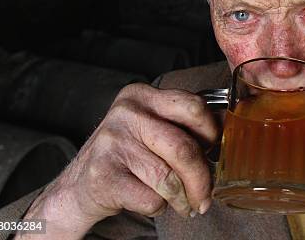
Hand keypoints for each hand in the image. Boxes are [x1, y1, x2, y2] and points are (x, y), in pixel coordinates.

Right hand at [17, 83, 219, 238]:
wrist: (77, 187)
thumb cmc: (125, 157)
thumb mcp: (151, 129)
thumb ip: (183, 125)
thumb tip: (227, 129)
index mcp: (141, 96)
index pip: (193, 106)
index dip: (212, 133)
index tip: (214, 152)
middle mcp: (126, 114)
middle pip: (184, 147)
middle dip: (202, 179)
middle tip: (206, 195)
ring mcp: (112, 143)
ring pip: (169, 177)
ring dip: (183, 199)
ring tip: (185, 205)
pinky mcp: (103, 175)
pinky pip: (151, 198)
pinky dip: (159, 207)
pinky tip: (152, 202)